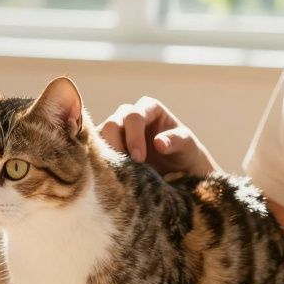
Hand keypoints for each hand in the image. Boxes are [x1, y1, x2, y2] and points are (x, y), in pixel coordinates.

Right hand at [98, 97, 219, 176]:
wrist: (178, 170)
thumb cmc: (184, 153)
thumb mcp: (188, 147)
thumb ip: (177, 141)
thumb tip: (159, 142)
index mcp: (149, 108)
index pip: (134, 116)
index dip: (133, 137)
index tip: (139, 159)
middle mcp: (128, 115)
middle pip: (111, 125)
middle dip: (116, 147)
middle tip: (126, 170)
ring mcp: (115, 130)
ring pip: (99, 138)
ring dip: (105, 157)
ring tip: (118, 175)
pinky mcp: (106, 146)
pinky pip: (95, 152)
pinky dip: (99, 163)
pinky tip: (109, 176)